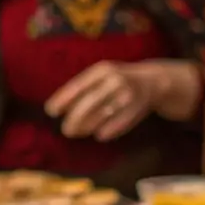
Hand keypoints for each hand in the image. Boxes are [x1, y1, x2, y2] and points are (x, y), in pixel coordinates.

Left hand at [45, 60, 202, 141]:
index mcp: (102, 70)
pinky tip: (99, 134)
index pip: (78, 86)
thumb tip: (55, 108)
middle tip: (65, 130)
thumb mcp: (102, 75)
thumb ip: (82, 87)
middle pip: (88, 104)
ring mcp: (127, 95)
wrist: (154, 82)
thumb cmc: (119, 80)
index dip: (62, 99)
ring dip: (86, 127)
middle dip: (74, 119)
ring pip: (101, 116)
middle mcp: (115, 80)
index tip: (50, 111)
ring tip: (78, 133)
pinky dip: (105, 132)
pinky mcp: (137, 110)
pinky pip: (116, 126)